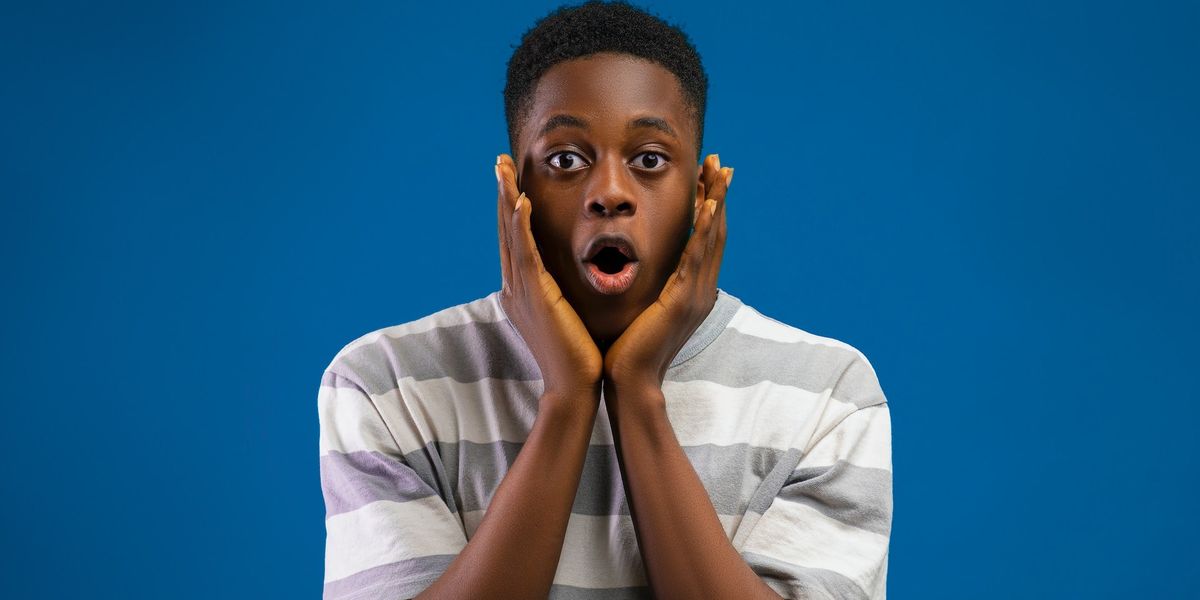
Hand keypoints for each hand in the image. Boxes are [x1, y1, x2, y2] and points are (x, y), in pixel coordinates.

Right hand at [495, 154, 603, 402]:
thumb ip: (559, 295)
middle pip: (506, 230)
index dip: (511, 209)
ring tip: (503, 169)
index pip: (514, 240)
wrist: (574, 387)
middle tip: (500, 162)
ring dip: (507, 199)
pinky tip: (521, 201)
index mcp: (523, 291)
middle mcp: (515, 287)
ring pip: (511, 235)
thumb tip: (564, 283)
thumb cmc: (577, 356)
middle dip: (503, 194)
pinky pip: (525, 253)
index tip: (511, 180)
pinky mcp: (535, 295)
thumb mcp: (564, 316)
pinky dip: (520, 225)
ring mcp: (522, 290)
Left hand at [603, 153, 732, 393]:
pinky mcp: (682, 301)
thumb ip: (652, 289)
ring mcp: (695, 296)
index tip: (709, 178)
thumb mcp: (645, 310)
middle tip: (721, 163)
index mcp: (691, 291)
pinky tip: (709, 207)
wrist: (629, 382)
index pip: (705, 240)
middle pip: (716, 233)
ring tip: (719, 172)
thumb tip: (643, 270)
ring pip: (712, 239)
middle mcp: (700, 290)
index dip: (710, 207)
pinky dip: (705, 231)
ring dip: (716, 202)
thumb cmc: (628, 349)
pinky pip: (696, 258)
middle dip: (718, 195)